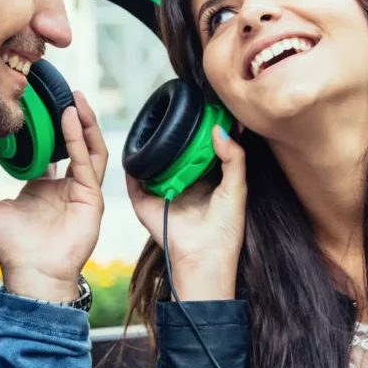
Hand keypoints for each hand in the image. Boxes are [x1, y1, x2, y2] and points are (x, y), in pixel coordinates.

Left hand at [0, 91, 106, 301]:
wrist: (31, 273)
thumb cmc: (9, 246)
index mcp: (40, 187)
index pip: (47, 150)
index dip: (43, 128)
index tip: (34, 104)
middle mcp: (62, 186)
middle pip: (71, 144)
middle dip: (68, 118)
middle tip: (60, 92)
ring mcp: (80, 191)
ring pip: (88, 148)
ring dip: (83, 122)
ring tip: (73, 98)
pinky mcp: (91, 196)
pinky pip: (89, 161)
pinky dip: (81, 138)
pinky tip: (71, 119)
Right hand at [126, 125, 245, 300]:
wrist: (202, 257)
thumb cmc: (224, 230)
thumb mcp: (236, 189)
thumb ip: (234, 158)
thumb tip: (219, 129)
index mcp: (204, 180)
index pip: (201, 149)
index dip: (202, 131)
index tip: (203, 109)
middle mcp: (181, 183)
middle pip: (175, 152)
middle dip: (175, 134)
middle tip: (177, 109)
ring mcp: (160, 191)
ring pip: (153, 162)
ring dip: (152, 146)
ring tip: (153, 124)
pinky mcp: (143, 201)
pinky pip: (133, 179)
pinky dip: (131, 166)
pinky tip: (134, 150)